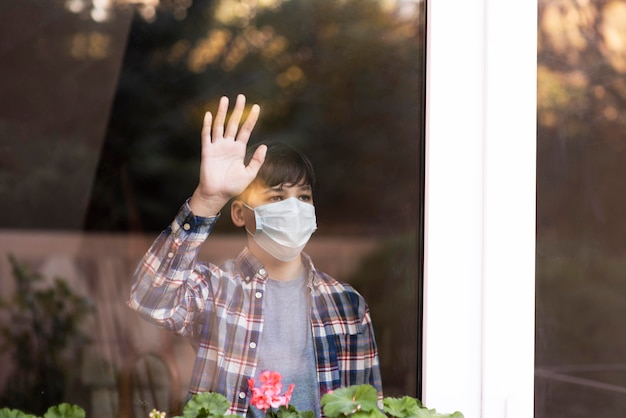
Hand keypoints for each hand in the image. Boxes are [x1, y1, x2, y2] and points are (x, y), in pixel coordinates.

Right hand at [189, 94, 265, 216]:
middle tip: (241, 97)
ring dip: (222, 113)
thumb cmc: (233, 186)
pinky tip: (209, 115)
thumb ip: (257, 160)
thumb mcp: (249, 174)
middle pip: (233, 123)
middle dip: (237, 110)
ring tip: (225, 99)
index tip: (256, 107)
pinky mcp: (207, 151)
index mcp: (239, 149)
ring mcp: (217, 147)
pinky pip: (207, 136)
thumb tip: (264, 146)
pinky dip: (207, 125)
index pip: (246, 130)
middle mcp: (228, 145)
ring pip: (220, 126)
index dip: (251, 119)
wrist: (217, 194)